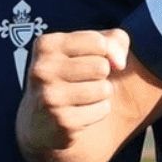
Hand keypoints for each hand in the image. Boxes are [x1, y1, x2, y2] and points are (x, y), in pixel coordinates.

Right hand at [16, 28, 129, 154]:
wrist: (42, 121)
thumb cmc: (75, 72)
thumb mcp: (92, 46)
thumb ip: (115, 40)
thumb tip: (119, 63)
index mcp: (46, 45)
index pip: (98, 42)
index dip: (103, 53)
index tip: (85, 60)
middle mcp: (42, 70)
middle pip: (102, 67)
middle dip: (100, 75)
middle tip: (80, 82)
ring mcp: (49, 97)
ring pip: (104, 88)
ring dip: (100, 94)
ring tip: (79, 97)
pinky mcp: (62, 121)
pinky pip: (103, 109)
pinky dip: (98, 111)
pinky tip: (77, 113)